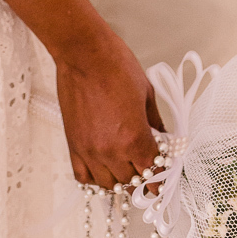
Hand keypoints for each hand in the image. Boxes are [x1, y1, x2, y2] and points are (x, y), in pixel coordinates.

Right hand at [56, 34, 162, 189]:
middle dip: (142, 178)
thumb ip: (155, 121)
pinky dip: (94, 179)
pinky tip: (103, 170)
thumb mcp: (147, 93)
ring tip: (125, 169)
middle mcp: (112, 150)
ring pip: (108, 185)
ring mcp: (90, 150)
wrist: (84, 53)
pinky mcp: (73, 145)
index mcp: (135, 138)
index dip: (160, 179)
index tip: (163, 181)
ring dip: (119, 181)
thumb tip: (162, 138)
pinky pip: (83, 177)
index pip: (153, 173)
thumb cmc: (116, 66)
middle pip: (131, 182)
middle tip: (145, 169)